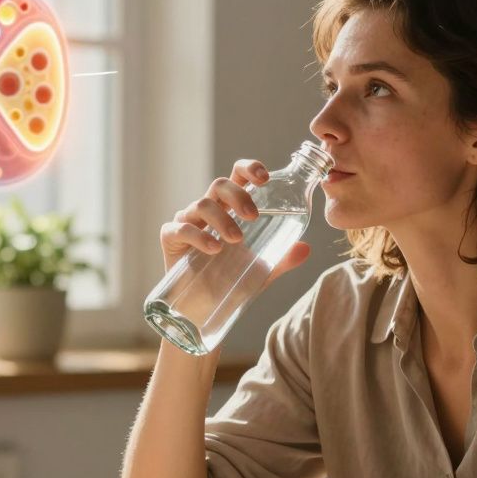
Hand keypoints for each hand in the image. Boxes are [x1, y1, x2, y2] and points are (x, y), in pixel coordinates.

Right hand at [159, 159, 310, 281]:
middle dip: (238, 195)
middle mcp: (207, 208)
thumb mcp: (261, 271)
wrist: (203, 309)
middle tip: (254, 216)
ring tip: (236, 240)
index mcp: (229, 207)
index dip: (250, 169)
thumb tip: (306, 248)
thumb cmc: (229, 280)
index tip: (265, 179)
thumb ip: (281, 259)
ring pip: (202, 204)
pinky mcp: (170, 238)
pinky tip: (213, 248)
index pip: (238, 175)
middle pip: (219, 184)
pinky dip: (199, 236)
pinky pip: (181, 228)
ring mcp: (187, 221)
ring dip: (222, 219)